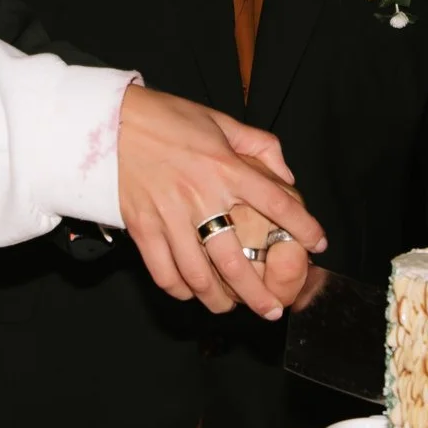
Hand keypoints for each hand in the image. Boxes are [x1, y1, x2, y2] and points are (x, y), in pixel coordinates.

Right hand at [114, 86, 324, 318]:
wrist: (110, 121)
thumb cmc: (168, 117)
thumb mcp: (221, 121)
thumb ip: (259, 145)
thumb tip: (286, 174)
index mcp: (225, 168)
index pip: (277, 204)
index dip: (303, 227)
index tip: (317, 243)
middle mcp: (200, 197)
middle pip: (235, 261)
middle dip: (258, 294)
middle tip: (272, 310)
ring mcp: (168, 216)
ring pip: (198, 275)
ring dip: (218, 300)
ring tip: (230, 308)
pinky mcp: (142, 227)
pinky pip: (163, 271)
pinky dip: (179, 289)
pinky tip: (191, 293)